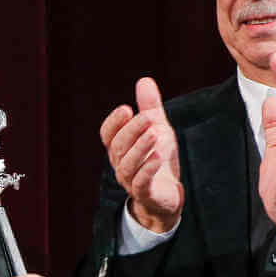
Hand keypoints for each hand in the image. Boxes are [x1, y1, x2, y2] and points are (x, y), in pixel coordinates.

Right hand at [100, 77, 183, 233]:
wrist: (167, 197)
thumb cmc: (158, 160)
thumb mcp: (157, 129)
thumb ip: (150, 107)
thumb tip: (144, 80)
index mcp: (119, 148)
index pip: (108, 134)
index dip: (115, 122)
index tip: (127, 108)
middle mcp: (120, 164)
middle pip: (118, 147)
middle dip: (132, 131)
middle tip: (148, 118)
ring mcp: (130, 181)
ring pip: (128, 164)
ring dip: (140, 148)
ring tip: (155, 134)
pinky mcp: (145, 194)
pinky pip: (141, 182)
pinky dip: (148, 169)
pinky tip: (158, 156)